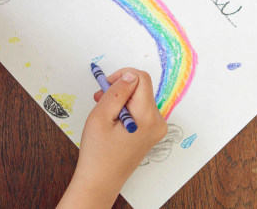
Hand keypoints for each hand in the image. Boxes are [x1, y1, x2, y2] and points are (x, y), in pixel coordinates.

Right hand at [57, 69, 166, 208]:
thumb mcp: (101, 116)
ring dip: (121, 99)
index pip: (142, 78)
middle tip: (100, 99)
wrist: (101, 181)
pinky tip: (112, 119)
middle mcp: (158, 122)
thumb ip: (118, 92)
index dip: (123, 76)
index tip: (107, 85)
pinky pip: (141, 110)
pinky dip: (126, 109)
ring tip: (104, 112)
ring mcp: (157, 128)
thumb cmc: (98, 152)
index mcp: (148, 117)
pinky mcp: (152, 132)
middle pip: (141, 89)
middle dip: (120, 89)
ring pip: (140, 98)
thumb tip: (130, 74)